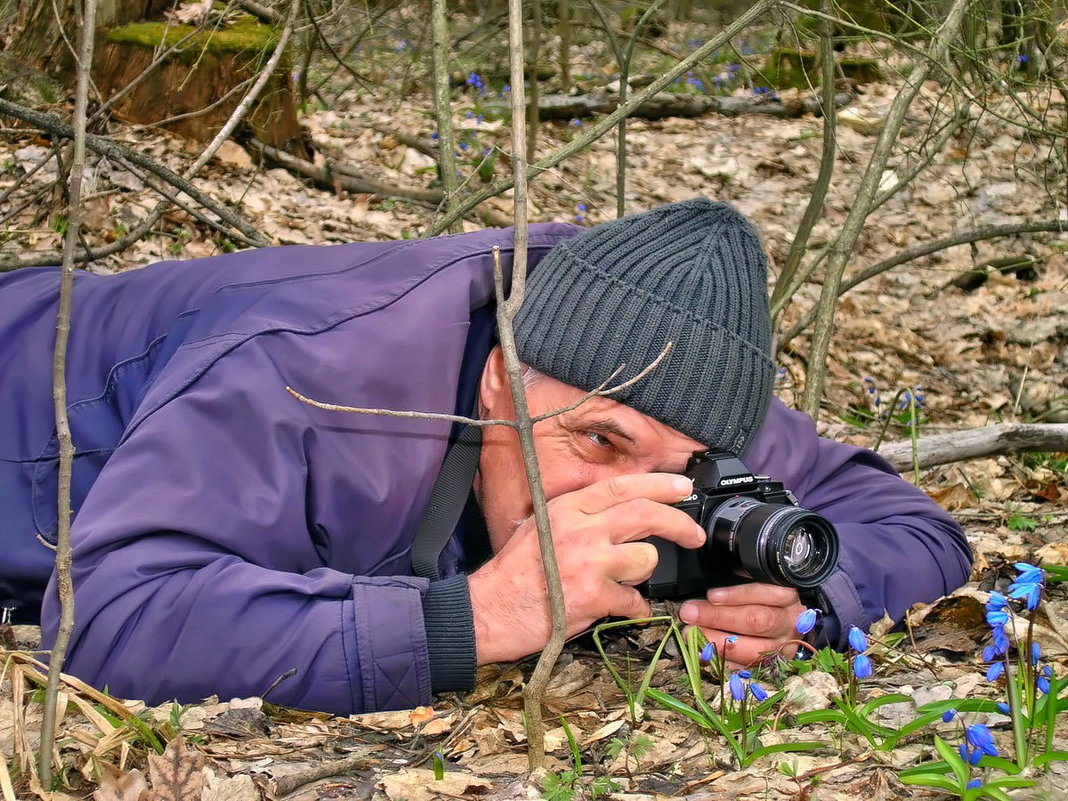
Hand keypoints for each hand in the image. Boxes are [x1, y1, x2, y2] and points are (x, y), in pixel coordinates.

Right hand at [468, 473, 703, 664]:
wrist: (489, 609)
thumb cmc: (513, 571)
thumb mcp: (540, 525)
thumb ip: (577, 514)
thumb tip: (616, 511)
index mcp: (568, 508)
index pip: (623, 486)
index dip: (659, 484)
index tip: (682, 486)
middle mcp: (581, 529)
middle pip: (646, 515)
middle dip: (679, 522)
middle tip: (693, 535)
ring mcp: (589, 562)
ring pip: (646, 560)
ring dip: (642, 573)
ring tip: (621, 581)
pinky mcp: (593, 596)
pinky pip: (635, 600)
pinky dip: (634, 608)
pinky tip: (622, 608)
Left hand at [678, 583, 805, 666]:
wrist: (786, 625)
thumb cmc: (763, 599)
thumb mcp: (755, 582)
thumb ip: (738, 580)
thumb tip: (710, 588)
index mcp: (786, 597)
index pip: (766, 593)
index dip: (737, 595)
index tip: (711, 595)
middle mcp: (788, 624)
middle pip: (757, 622)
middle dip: (719, 618)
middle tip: (690, 613)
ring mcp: (783, 648)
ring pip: (754, 650)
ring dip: (717, 642)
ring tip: (690, 634)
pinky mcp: (772, 667)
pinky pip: (748, 669)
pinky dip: (723, 662)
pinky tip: (703, 654)